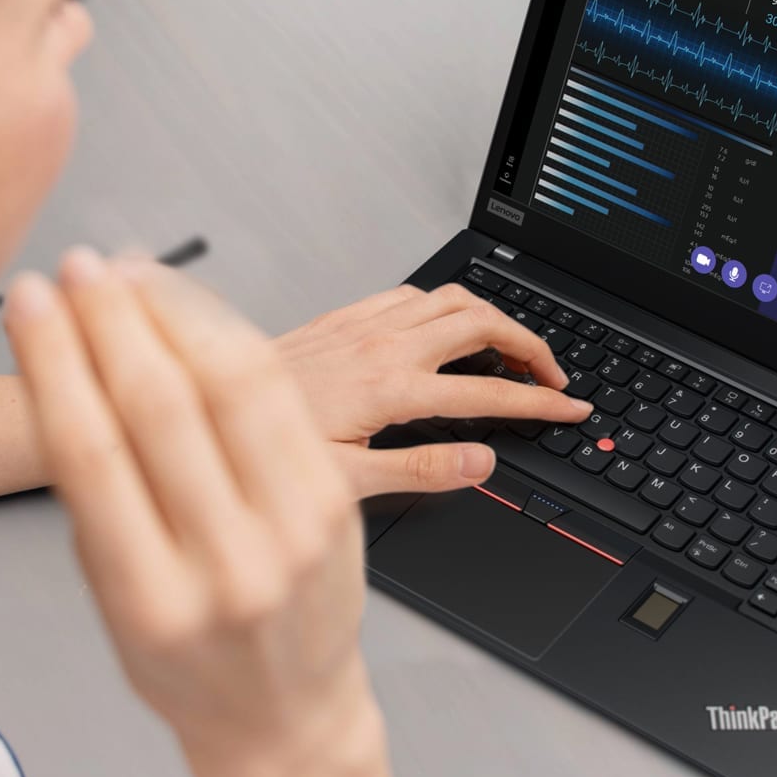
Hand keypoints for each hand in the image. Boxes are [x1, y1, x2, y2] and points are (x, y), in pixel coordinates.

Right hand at [3, 249, 372, 756]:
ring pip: (231, 386)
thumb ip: (96, 498)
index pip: (90, 453)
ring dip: (175, 313)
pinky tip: (195, 314)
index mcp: (148, 600)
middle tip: (77, 269)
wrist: (282, 715)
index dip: (54, 361)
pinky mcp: (335, 503)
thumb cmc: (187, 660)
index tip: (31, 303)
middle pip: (160, 407)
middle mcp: (227, 566)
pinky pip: (282, 398)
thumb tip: (64, 365)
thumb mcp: (112, 599)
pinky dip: (233, 340)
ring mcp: (292, 533)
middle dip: (110, 321)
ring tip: (130, 275)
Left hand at [275, 283, 592, 496]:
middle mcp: (382, 347)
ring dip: (494, 319)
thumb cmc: (260, 449)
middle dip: (531, 346)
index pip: (489, 393)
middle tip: (552, 377)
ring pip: (453, 298)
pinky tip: (448, 327)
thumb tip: (482, 465)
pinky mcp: (345, 317)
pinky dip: (447, 306)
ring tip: (513, 350)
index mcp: (391, 389)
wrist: (207, 406)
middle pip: (484, 324)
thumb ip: (420, 471)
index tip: (569, 409)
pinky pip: (413, 295)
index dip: (539, 403)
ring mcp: (364, 326)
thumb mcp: (344, 481)